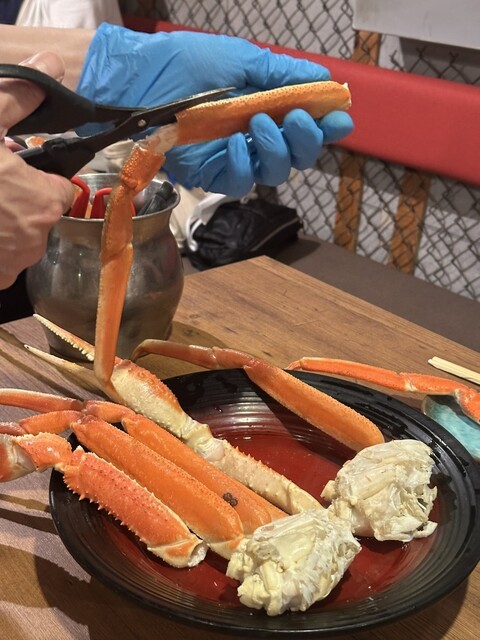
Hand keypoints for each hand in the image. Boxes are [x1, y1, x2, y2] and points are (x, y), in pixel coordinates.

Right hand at [0, 52, 74, 289]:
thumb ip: (19, 97)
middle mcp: (38, 239)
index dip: (40, 176)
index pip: (61, 188)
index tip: (16, 168)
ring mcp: (14, 263)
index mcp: (45, 202)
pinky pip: (2, 260)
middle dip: (18, 198)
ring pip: (19, 237)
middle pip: (38, 212)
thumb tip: (51, 64)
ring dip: (3, 222)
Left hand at [77, 25, 352, 195]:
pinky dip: (243, 164)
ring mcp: (232, 157)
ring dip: (276, 150)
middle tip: (298, 118)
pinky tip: (235, 142)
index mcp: (264, 106)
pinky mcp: (209, 173)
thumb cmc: (182, 63)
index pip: (304, 125)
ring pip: (272, 173)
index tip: (339, 118)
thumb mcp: (237, 58)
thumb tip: (321, 77)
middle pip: (295, 156)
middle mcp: (253, 136)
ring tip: (259, 122)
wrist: (135, 79)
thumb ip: (279, 73)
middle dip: (305, 140)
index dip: (325, 126)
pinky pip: (238, 181)